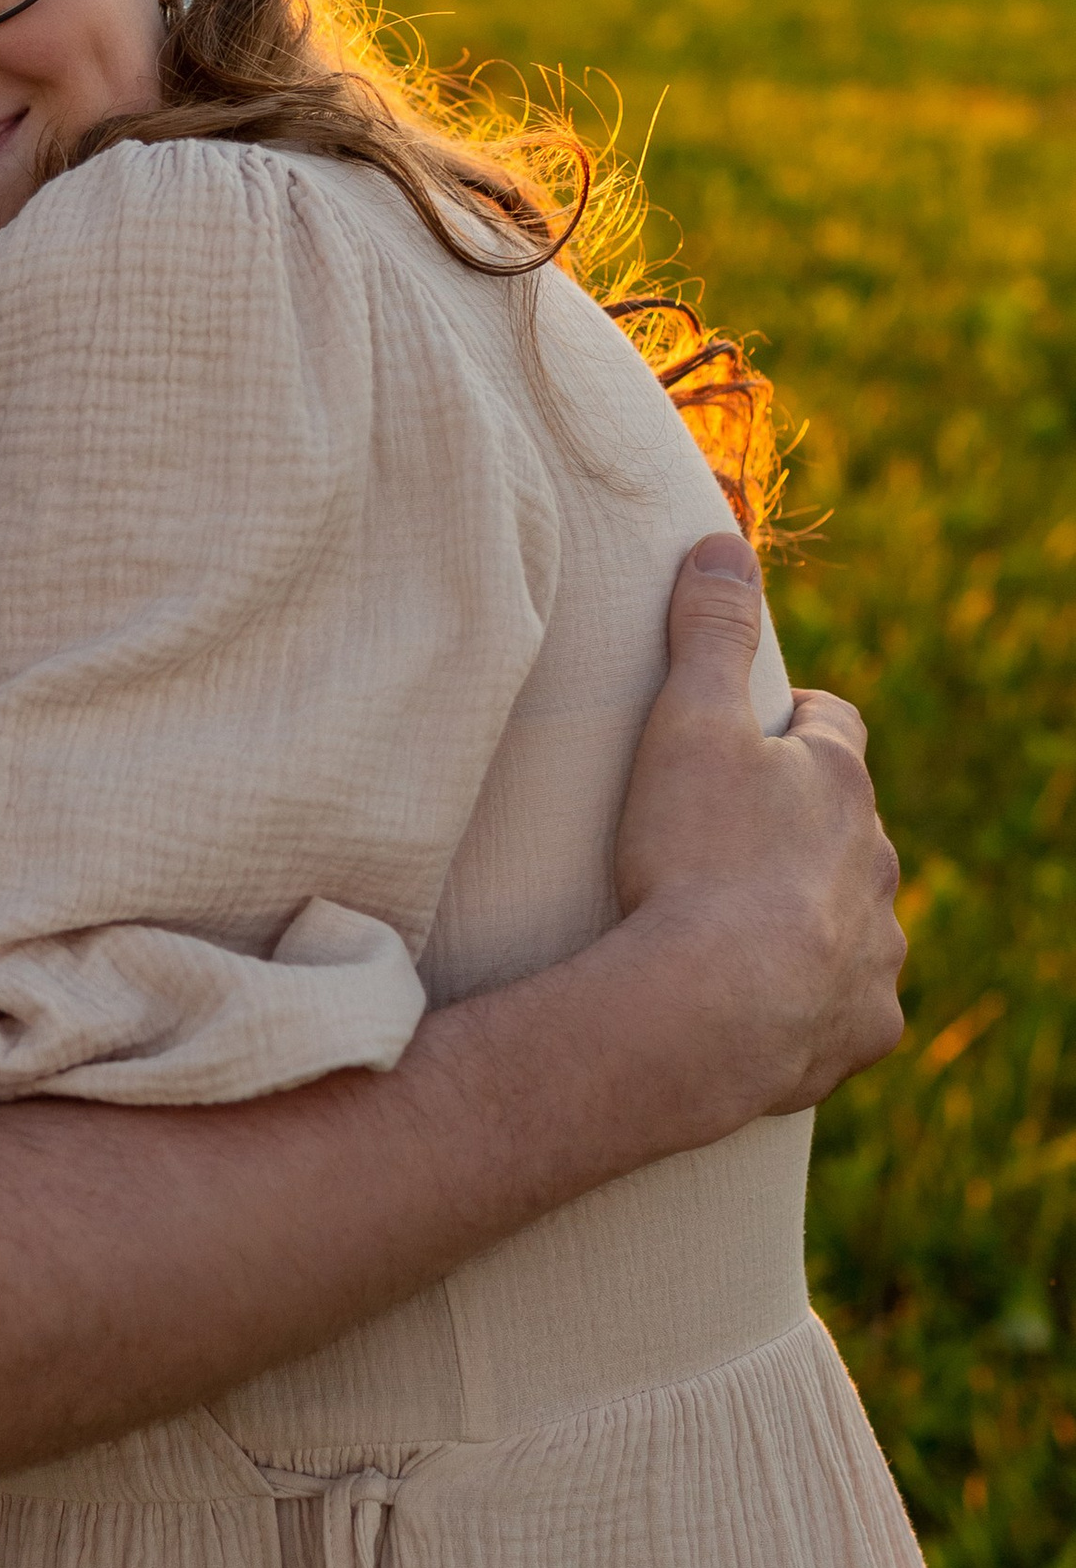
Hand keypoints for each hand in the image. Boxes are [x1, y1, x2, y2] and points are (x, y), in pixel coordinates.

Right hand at [609, 534, 905, 1124]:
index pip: (834, 724)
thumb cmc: (696, 855)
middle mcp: (877, 863)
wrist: (712, 1008)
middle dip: (801, 823)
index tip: (751, 729)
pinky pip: (845, 1005)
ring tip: (736, 925)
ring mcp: (878, 950)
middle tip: (725, 833)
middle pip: (848, 824)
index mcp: (839, 782)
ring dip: (811, 912)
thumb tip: (724, 540)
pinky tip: (760, 1002)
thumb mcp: (688, 721)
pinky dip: (812, 998)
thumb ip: (707, 629)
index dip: (794, 719)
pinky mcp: (863, 1027)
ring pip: (854, 916)